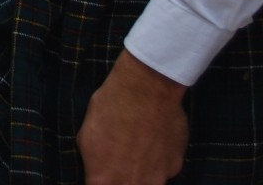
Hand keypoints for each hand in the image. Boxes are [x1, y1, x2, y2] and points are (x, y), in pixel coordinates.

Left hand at [76, 50, 187, 184]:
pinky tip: (154, 140)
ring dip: (142, 174)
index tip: (102, 174)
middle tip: (121, 161)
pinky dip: (159, 161)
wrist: (146, 88)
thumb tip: (99, 173)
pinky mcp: (176, 166)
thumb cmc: (111, 108)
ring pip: (149, 184)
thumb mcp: (87, 136)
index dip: (100, 181)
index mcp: (104, 180)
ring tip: (137, 150)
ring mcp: (158, 178)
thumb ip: (94, 164)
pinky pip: (164, 171)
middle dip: (122, 179)